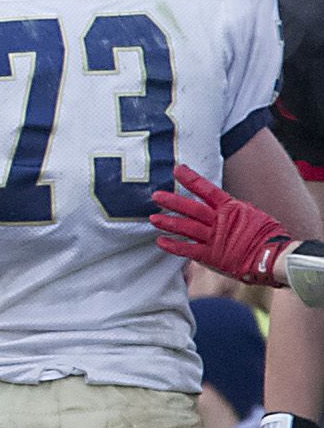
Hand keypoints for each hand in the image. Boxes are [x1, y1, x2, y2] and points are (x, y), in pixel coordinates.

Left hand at [149, 164, 290, 285]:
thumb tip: (222, 207)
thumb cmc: (268, 236)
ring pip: (186, 227)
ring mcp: (215, 238)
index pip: (207, 189)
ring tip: (153, 218)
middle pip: (192, 208)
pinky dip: (173, 246)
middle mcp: (220, 221)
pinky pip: (188, 250)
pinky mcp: (212, 256)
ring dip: (168, 222)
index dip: (191, 179)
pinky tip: (160, 241)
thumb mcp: (253, 215)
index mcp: (231, 208)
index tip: (177, 170)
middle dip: (172, 201)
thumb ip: (234, 211)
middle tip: (155, 196)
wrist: (275, 257)